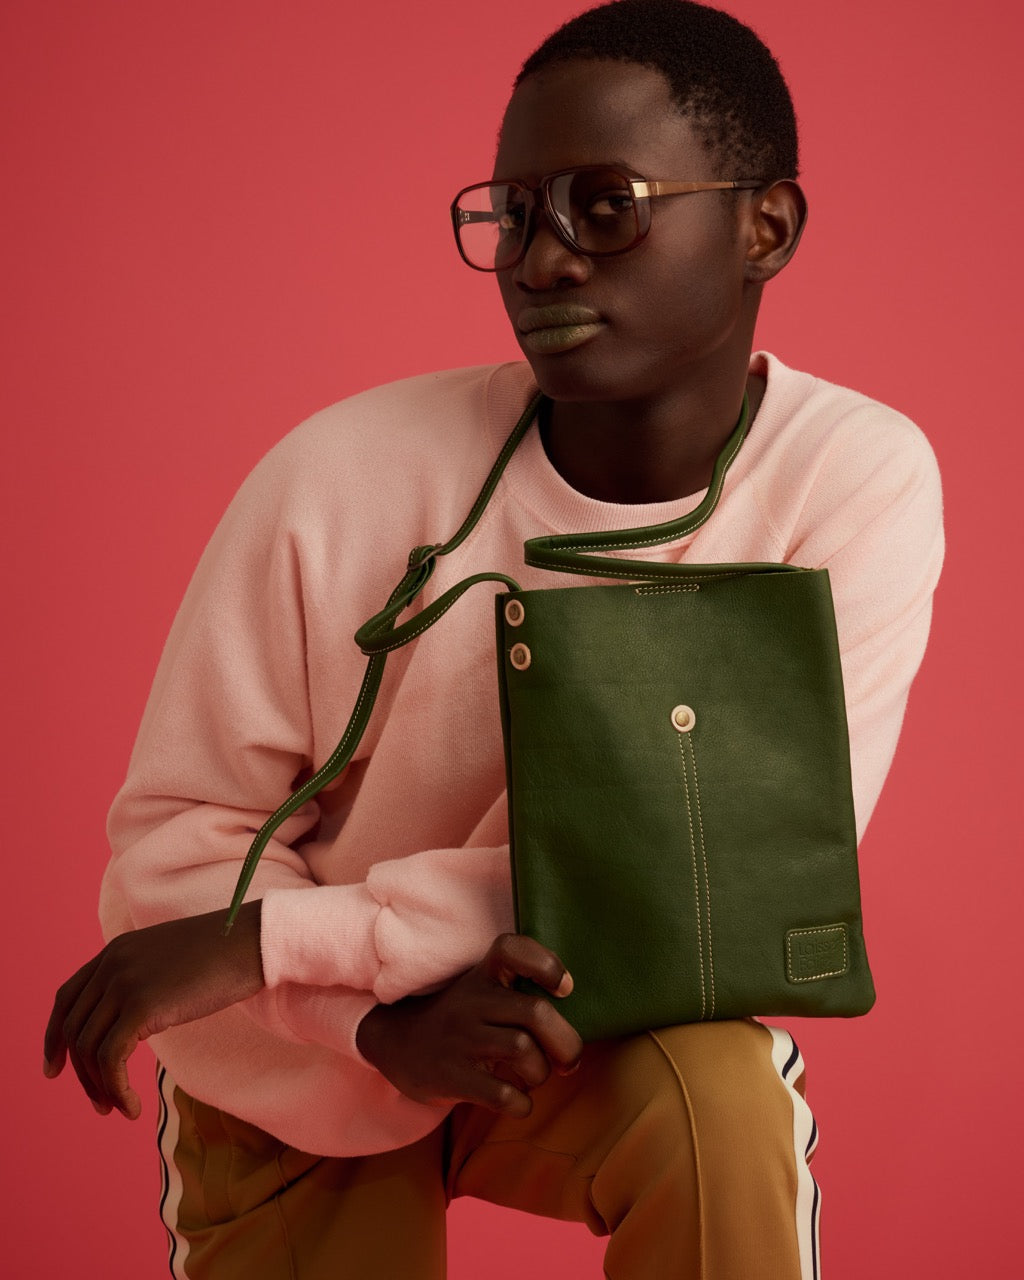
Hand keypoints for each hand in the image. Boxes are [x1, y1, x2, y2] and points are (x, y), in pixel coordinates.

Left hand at [43, 901, 263, 1118]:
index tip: (55, 1069)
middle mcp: (112, 965)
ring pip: (89, 1049)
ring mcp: (124, 984)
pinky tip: (133, 1107)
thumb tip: (131, 1019)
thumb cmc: (223, 954)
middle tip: (99, 1102)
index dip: (54, 1037)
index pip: (66, 998)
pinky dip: (116, 1088)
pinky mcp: (142, 1006)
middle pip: (74, 1029)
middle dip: (80, 1073)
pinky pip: (111, 1059)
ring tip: (119, 1108)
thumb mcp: (168, 959)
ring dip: (100, 1087)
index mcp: (115, 951)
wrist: (252, 942)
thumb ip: (141, 979)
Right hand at [355, 933, 581, 1117]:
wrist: (397, 1045)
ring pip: (522, 1049)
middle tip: (570, 1060)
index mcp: (483, 976)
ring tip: (536, 1077)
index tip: (564, 988)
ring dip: (542, 1072)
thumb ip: (519, 991)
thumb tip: (576, 1011)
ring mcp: (460, 1039)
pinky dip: (522, 1104)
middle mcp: (472, 1002)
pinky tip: (519, 1102)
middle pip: (534, 1012)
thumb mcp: (481, 990)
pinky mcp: (452, 1076)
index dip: (545, 964)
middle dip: (566, 1042)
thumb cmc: (460, 1019)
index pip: (511, 949)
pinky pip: (502, 1094)